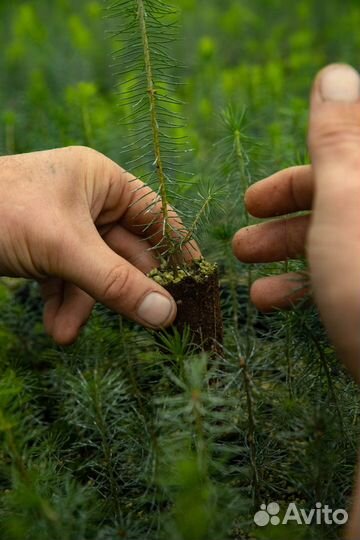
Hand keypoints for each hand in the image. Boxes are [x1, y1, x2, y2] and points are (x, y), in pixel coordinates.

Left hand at [0, 146, 199, 344]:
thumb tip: (166, 315)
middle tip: (146, 324)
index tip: (196, 282)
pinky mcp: (43, 248)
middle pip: (126, 251)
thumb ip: (116, 283)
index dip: (178, 249)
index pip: (155, 215)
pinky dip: (64, 304)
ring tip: (69, 334)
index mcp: (101, 180)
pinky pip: (67, 279)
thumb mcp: (64, 248)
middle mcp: (87, 200)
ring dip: (86, 305)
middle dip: (122, 290)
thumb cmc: (1, 212)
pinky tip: (57, 330)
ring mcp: (65, 226)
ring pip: (95, 271)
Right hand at [233, 64, 359, 538]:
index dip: (295, 178)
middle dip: (282, 224)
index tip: (252, 199)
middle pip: (336, 205)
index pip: (345, 161)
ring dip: (286, 258)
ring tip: (248, 279)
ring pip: (335, 245)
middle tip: (241, 243)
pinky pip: (341, 278)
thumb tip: (335, 74)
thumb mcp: (346, 201)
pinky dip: (305, 286)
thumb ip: (337, 138)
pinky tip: (271, 304)